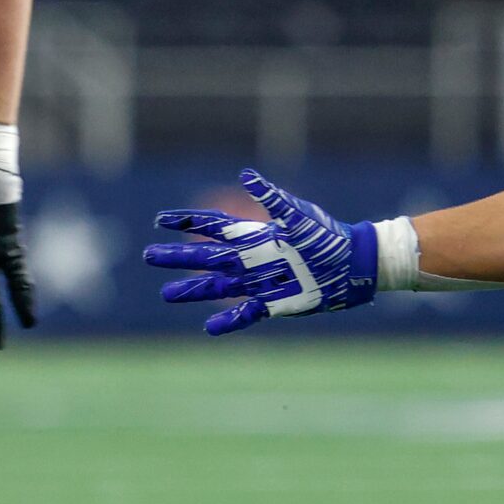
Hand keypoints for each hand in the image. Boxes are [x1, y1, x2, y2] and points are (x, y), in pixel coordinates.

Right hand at [143, 169, 377, 335]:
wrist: (353, 265)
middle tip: (149, 256)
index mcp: (255, 234)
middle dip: (178, 257)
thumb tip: (246, 175)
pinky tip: (208, 328)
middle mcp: (251, 258)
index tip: (160, 220)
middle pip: (206, 258)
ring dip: (192, 290)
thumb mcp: (299, 213)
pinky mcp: (274, 303)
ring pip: (217, 286)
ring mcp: (260, 282)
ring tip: (166, 294)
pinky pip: (244, 313)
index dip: (187, 222)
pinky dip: (227, 321)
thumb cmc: (328, 235)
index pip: (213, 226)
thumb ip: (272, 197)